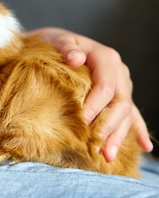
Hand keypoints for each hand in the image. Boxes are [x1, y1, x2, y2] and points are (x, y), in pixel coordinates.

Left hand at [29, 27, 152, 159]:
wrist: (56, 46)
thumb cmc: (54, 45)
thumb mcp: (56, 41)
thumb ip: (66, 48)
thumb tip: (75, 58)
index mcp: (106, 58)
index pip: (105, 87)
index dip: (95, 106)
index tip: (82, 122)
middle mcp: (119, 73)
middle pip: (120, 104)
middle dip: (108, 127)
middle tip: (94, 145)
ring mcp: (122, 86)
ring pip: (126, 114)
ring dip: (118, 136)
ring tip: (107, 157)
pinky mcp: (119, 97)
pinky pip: (132, 115)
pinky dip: (138, 130)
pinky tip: (144, 146)